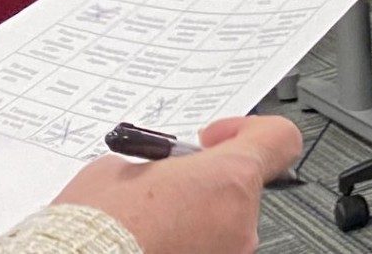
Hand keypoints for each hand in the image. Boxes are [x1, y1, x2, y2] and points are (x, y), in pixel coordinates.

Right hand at [51, 115, 301, 253]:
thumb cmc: (91, 229)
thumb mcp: (120, 169)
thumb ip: (160, 165)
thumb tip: (162, 172)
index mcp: (229, 179)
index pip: (280, 139)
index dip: (248, 131)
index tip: (214, 138)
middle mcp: (240, 223)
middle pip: (240, 189)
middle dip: (203, 184)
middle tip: (160, 189)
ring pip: (220, 227)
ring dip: (191, 220)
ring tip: (143, 225)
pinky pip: (205, 250)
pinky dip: (182, 246)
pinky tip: (145, 244)